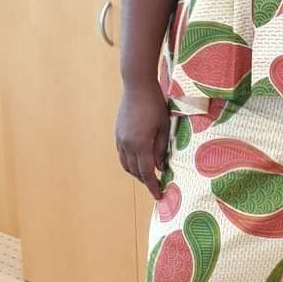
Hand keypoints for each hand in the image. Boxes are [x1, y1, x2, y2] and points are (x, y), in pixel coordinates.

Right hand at [115, 82, 170, 200]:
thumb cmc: (155, 104)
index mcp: (141, 145)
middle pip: (135, 171)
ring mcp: (120, 139)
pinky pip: (122, 154)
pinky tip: (138, 160)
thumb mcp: (164, 127)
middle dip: (145, 181)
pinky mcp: (117, 133)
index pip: (147, 173)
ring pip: (126, 164)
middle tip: (157, 185)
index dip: (153, 186)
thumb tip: (160, 167)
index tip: (159, 195)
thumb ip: (161, 148)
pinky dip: (130, 162)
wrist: (137, 86)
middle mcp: (127, 145)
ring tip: (148, 174)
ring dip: (136, 172)